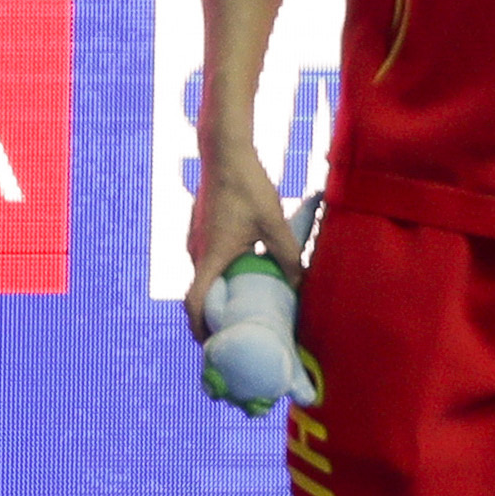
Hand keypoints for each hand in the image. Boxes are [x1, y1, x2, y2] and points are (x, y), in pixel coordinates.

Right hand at [184, 134, 299, 338]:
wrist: (224, 150)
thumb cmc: (247, 185)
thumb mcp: (275, 223)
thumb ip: (288, 256)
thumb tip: (299, 283)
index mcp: (210, 256)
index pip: (195, 304)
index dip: (201, 329)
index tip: (214, 345)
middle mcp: (196, 251)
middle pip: (199, 295)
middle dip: (214, 317)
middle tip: (236, 331)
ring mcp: (195, 239)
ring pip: (204, 276)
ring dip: (219, 294)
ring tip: (243, 305)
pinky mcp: (200, 229)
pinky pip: (207, 260)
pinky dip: (219, 274)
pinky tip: (244, 271)